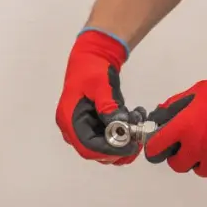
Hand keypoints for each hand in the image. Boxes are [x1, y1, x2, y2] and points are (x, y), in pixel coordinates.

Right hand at [55, 29, 144, 164]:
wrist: (92, 55)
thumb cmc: (92, 68)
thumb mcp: (101, 85)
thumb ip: (108, 107)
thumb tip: (119, 127)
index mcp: (69, 118)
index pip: (87, 147)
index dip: (108, 151)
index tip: (129, 146)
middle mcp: (72, 127)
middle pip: (94, 151)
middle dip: (118, 148)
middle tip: (138, 138)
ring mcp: (83, 126)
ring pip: (103, 147)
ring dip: (123, 142)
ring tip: (137, 124)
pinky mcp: (93, 124)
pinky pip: (107, 137)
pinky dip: (122, 132)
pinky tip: (134, 117)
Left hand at [144, 53, 206, 183]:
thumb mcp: (201, 91)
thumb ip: (179, 104)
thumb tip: (163, 114)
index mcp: (185, 128)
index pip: (157, 147)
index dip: (156, 147)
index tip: (159, 147)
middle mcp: (197, 150)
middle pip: (178, 165)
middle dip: (182, 156)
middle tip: (192, 145)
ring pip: (202, 170)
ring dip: (205, 160)